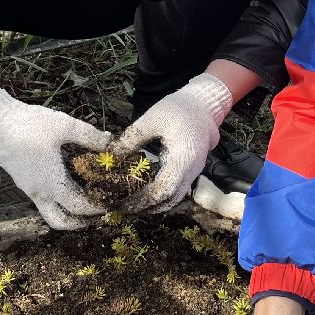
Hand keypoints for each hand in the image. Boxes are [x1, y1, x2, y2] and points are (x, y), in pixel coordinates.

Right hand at [0, 86, 109, 229]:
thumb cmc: (29, 125)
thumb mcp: (64, 126)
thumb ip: (90, 136)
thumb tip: (110, 142)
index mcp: (52, 183)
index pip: (79, 207)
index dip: (96, 208)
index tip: (110, 204)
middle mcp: (39, 192)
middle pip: (59, 221)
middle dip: (78, 224)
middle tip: (95, 215)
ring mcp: (28, 187)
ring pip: (48, 210)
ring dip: (66, 211)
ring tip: (83, 198)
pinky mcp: (21, 179)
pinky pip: (41, 198)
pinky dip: (55, 199)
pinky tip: (65, 181)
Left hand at [118, 73, 232, 213]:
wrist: (203, 106)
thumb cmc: (177, 109)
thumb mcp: (151, 119)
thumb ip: (131, 138)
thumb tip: (110, 156)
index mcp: (183, 159)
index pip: (163, 190)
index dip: (142, 200)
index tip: (123, 204)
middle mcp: (192, 170)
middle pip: (170, 200)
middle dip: (147, 208)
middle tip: (124, 208)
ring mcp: (194, 172)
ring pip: (176, 197)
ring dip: (155, 205)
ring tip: (133, 204)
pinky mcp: (192, 170)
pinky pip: (178, 190)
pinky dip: (162, 196)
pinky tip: (146, 193)